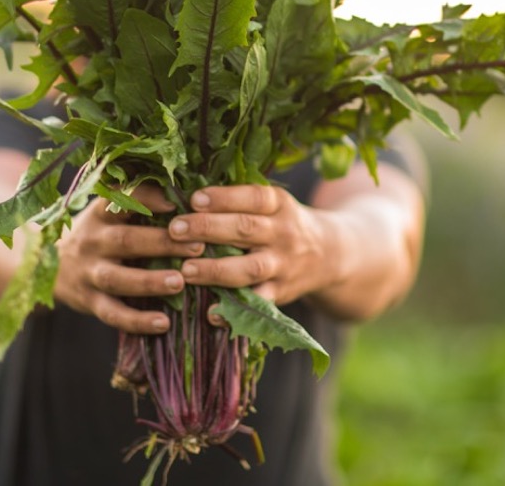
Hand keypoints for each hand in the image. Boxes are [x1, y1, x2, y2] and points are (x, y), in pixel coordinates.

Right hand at [53, 185, 204, 333]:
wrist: (48, 265)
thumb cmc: (95, 235)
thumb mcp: (106, 213)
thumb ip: (136, 203)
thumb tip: (184, 191)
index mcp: (100, 215)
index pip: (119, 200)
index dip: (145, 199)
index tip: (174, 202)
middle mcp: (92, 241)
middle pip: (126, 241)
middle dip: (162, 243)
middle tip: (197, 247)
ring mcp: (89, 273)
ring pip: (118, 279)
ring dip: (150, 281)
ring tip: (180, 282)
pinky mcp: (89, 302)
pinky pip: (113, 314)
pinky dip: (137, 321)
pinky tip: (163, 323)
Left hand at [166, 184, 335, 306]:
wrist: (330, 254)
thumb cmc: (281, 222)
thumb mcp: (272, 203)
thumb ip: (238, 200)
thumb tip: (184, 192)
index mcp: (279, 203)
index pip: (253, 197)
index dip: (223, 198)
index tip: (193, 199)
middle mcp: (284, 232)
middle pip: (246, 228)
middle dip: (208, 228)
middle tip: (175, 229)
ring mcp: (284, 264)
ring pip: (251, 267)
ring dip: (216, 269)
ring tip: (185, 269)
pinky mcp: (282, 292)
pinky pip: (259, 302)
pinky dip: (235, 310)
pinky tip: (211, 312)